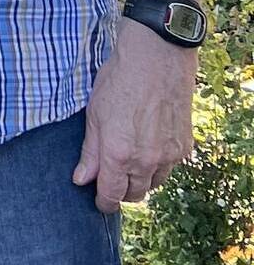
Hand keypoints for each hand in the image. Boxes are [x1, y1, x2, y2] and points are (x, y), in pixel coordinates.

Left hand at [73, 18, 199, 214]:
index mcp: (118, 154)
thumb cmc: (118, 83)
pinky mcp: (184, 147)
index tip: (99, 202)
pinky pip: (169, 168)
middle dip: (121, 192)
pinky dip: (158, 166)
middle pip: (134, 194)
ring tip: (128, 165)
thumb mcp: (93, 115)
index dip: (103, 202)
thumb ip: (89, 152)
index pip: (111, 195)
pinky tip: (148, 150)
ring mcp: (168, 155)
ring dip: (140, 181)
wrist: (156, 61)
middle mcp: (146, 161)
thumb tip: (81, 179)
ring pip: (153, 183)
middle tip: (111, 180)